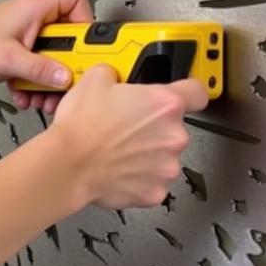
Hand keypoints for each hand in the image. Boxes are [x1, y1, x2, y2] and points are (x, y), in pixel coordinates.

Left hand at [0, 0, 92, 113]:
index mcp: (36, 6)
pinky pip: (42, 61)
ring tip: (41, 94)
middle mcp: (35, 14)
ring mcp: (29, 30)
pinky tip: (26, 92)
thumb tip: (66, 77)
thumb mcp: (9, 60)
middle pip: (70, 34)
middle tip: (63, 80)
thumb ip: (41, 69)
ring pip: (56, 52)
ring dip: (50, 77)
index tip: (84, 48)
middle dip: (67, 63)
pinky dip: (36, 80)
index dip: (86, 21)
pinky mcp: (23, 44)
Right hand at [50, 64, 209, 209]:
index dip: (189, 91)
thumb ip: (116, 74)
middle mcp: (173, 135)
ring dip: (148, 153)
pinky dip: (140, 177)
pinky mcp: (155, 191)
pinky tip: (120, 168)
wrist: (67, 164)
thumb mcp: (95, 79)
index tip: (185, 95)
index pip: (197, 92)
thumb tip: (113, 76)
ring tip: (120, 149)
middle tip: (128, 126)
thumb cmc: (81, 128)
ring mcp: (166, 166)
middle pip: (174, 127)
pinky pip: (153, 181)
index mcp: (165, 104)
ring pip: (164, 155)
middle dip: (155, 126)